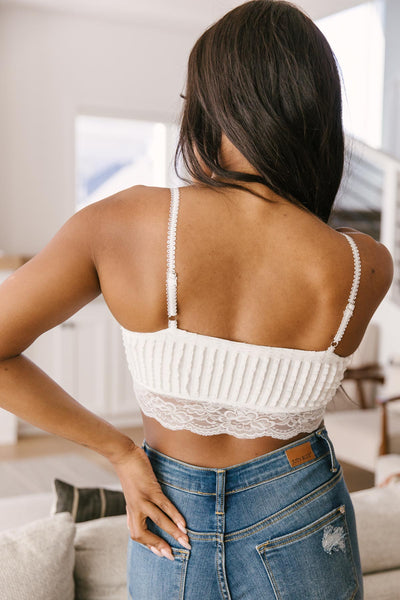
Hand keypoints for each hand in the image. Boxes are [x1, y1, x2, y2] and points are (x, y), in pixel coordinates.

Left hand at [110, 442, 190, 560]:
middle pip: (143, 534)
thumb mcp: (131, 493)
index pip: (137, 535)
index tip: (162, 553)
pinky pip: (164, 505)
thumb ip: (137, 505)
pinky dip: (175, 515)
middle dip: (159, 545)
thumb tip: (143, 515)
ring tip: (185, 541)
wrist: (122, 455)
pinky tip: (183, 523)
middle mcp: (135, 508)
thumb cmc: (130, 472)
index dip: (149, 545)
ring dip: (173, 532)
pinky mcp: (150, 489)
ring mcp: (142, 499)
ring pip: (158, 521)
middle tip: (173, 555)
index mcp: (131, 510)